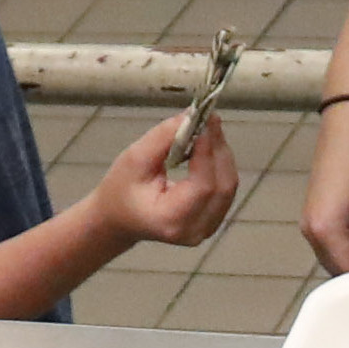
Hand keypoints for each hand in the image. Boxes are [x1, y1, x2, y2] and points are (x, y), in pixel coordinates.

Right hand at [99, 106, 241, 249]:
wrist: (120, 218)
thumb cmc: (121, 189)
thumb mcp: (134, 158)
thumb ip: (164, 137)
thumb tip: (192, 116)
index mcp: (170, 220)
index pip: (203, 186)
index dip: (207, 152)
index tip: (204, 122)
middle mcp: (194, 231)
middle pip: (222, 186)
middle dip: (219, 149)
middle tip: (210, 119)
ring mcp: (206, 230)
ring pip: (228, 187)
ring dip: (222, 154)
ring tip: (208, 129)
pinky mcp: (212, 221)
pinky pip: (225, 190)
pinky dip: (220, 165)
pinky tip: (208, 147)